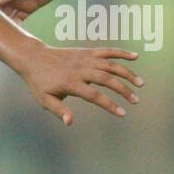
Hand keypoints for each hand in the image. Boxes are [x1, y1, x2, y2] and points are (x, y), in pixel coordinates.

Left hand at [19, 43, 142, 126]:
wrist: (33, 58)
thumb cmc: (39, 82)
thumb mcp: (45, 99)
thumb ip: (59, 110)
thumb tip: (70, 122)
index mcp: (71, 83)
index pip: (95, 95)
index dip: (109, 105)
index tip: (122, 113)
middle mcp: (81, 69)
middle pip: (107, 79)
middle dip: (123, 90)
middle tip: (135, 100)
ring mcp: (85, 58)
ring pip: (111, 64)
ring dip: (127, 73)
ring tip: (140, 84)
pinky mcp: (87, 51)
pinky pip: (107, 51)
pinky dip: (121, 52)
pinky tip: (136, 56)